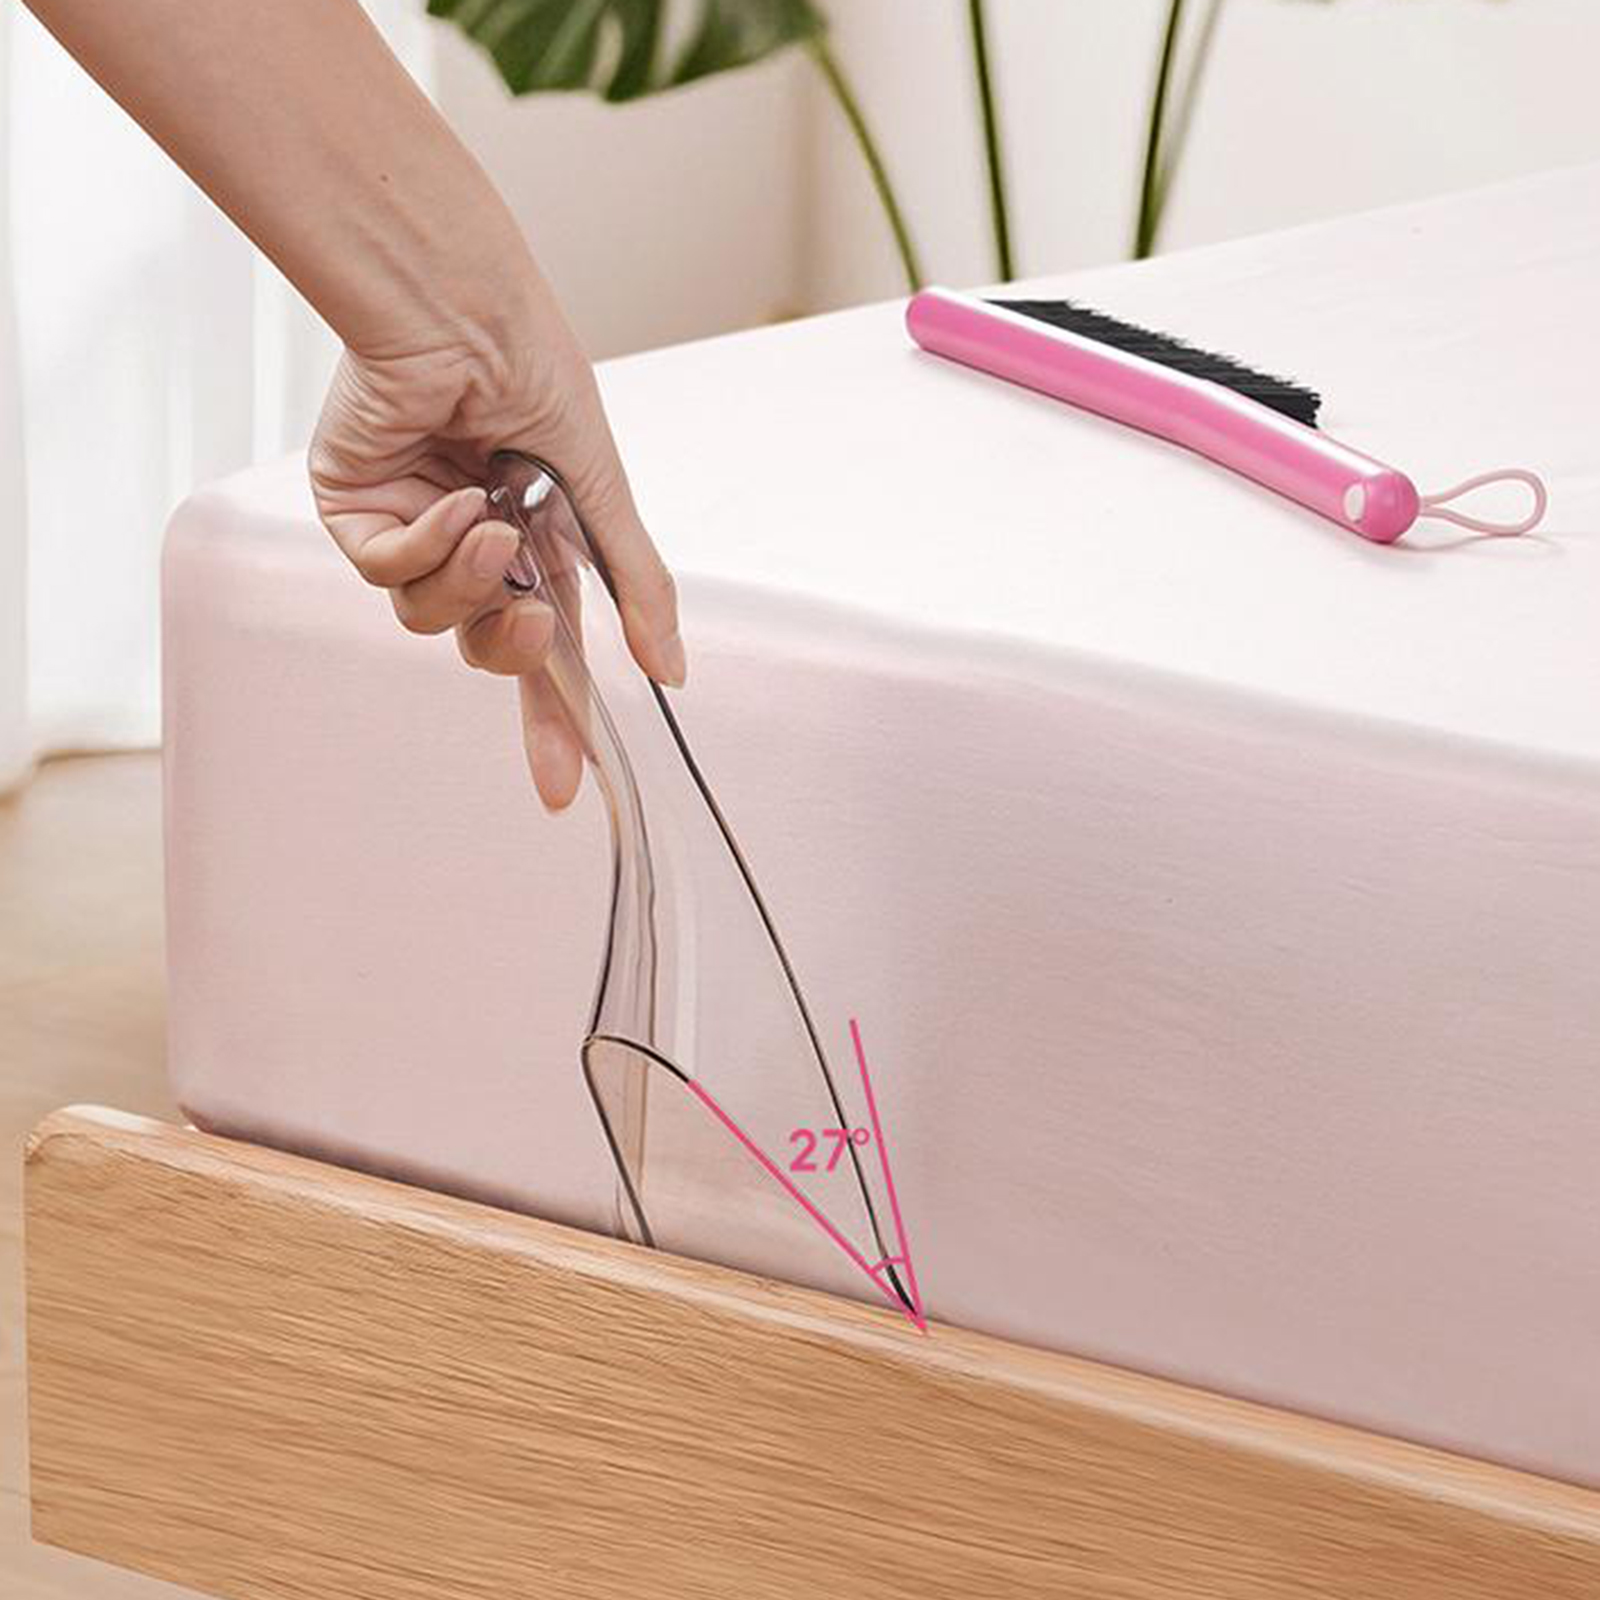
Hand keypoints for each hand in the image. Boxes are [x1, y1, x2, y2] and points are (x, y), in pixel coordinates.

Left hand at [309, 277, 683, 810]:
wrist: (460, 312)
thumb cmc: (534, 376)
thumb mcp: (601, 492)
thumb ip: (636, 586)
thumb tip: (669, 672)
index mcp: (535, 542)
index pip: (548, 652)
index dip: (556, 722)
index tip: (568, 789)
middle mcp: (472, 544)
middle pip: (485, 645)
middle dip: (511, 649)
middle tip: (534, 624)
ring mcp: (412, 528)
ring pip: (428, 616)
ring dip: (468, 581)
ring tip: (489, 522)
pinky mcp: (357, 510)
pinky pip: (386, 572)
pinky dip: (423, 544)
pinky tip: (444, 496)